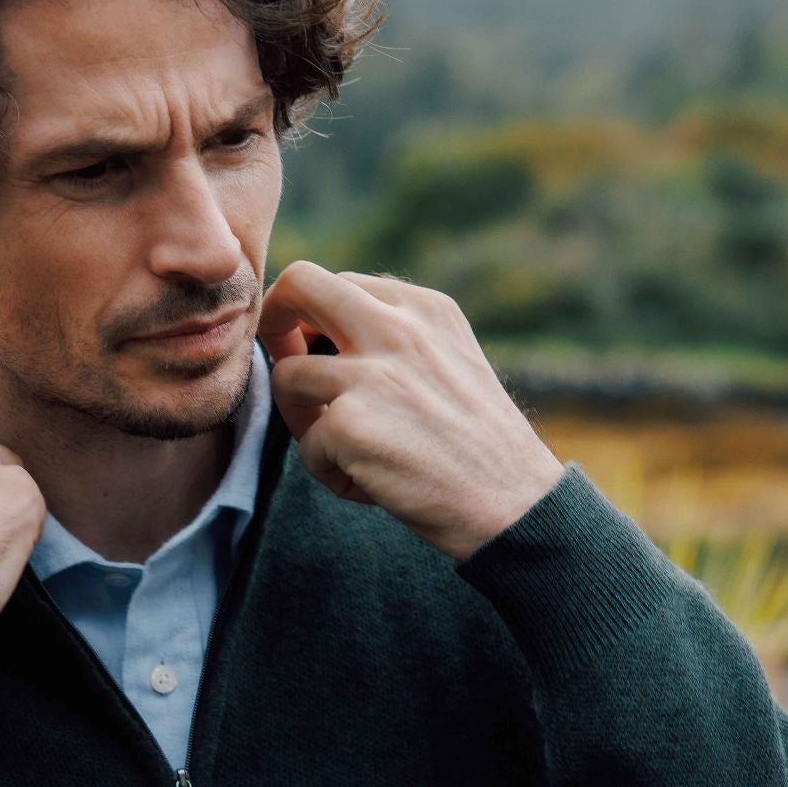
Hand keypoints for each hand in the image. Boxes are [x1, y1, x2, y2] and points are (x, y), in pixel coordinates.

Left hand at [256, 262, 564, 559]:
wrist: (512, 502)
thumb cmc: (477, 445)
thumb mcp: (449, 363)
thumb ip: (395, 340)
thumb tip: (319, 338)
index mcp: (423, 308)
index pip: (339, 284)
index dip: (315, 321)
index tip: (318, 356)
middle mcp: (396, 328)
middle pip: (299, 284)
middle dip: (275, 324)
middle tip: (288, 370)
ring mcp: (371, 373)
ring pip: (287, 375)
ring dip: (300, 419)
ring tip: (340, 452)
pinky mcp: (349, 424)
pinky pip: (307, 444)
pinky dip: (329, 472)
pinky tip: (369, 486)